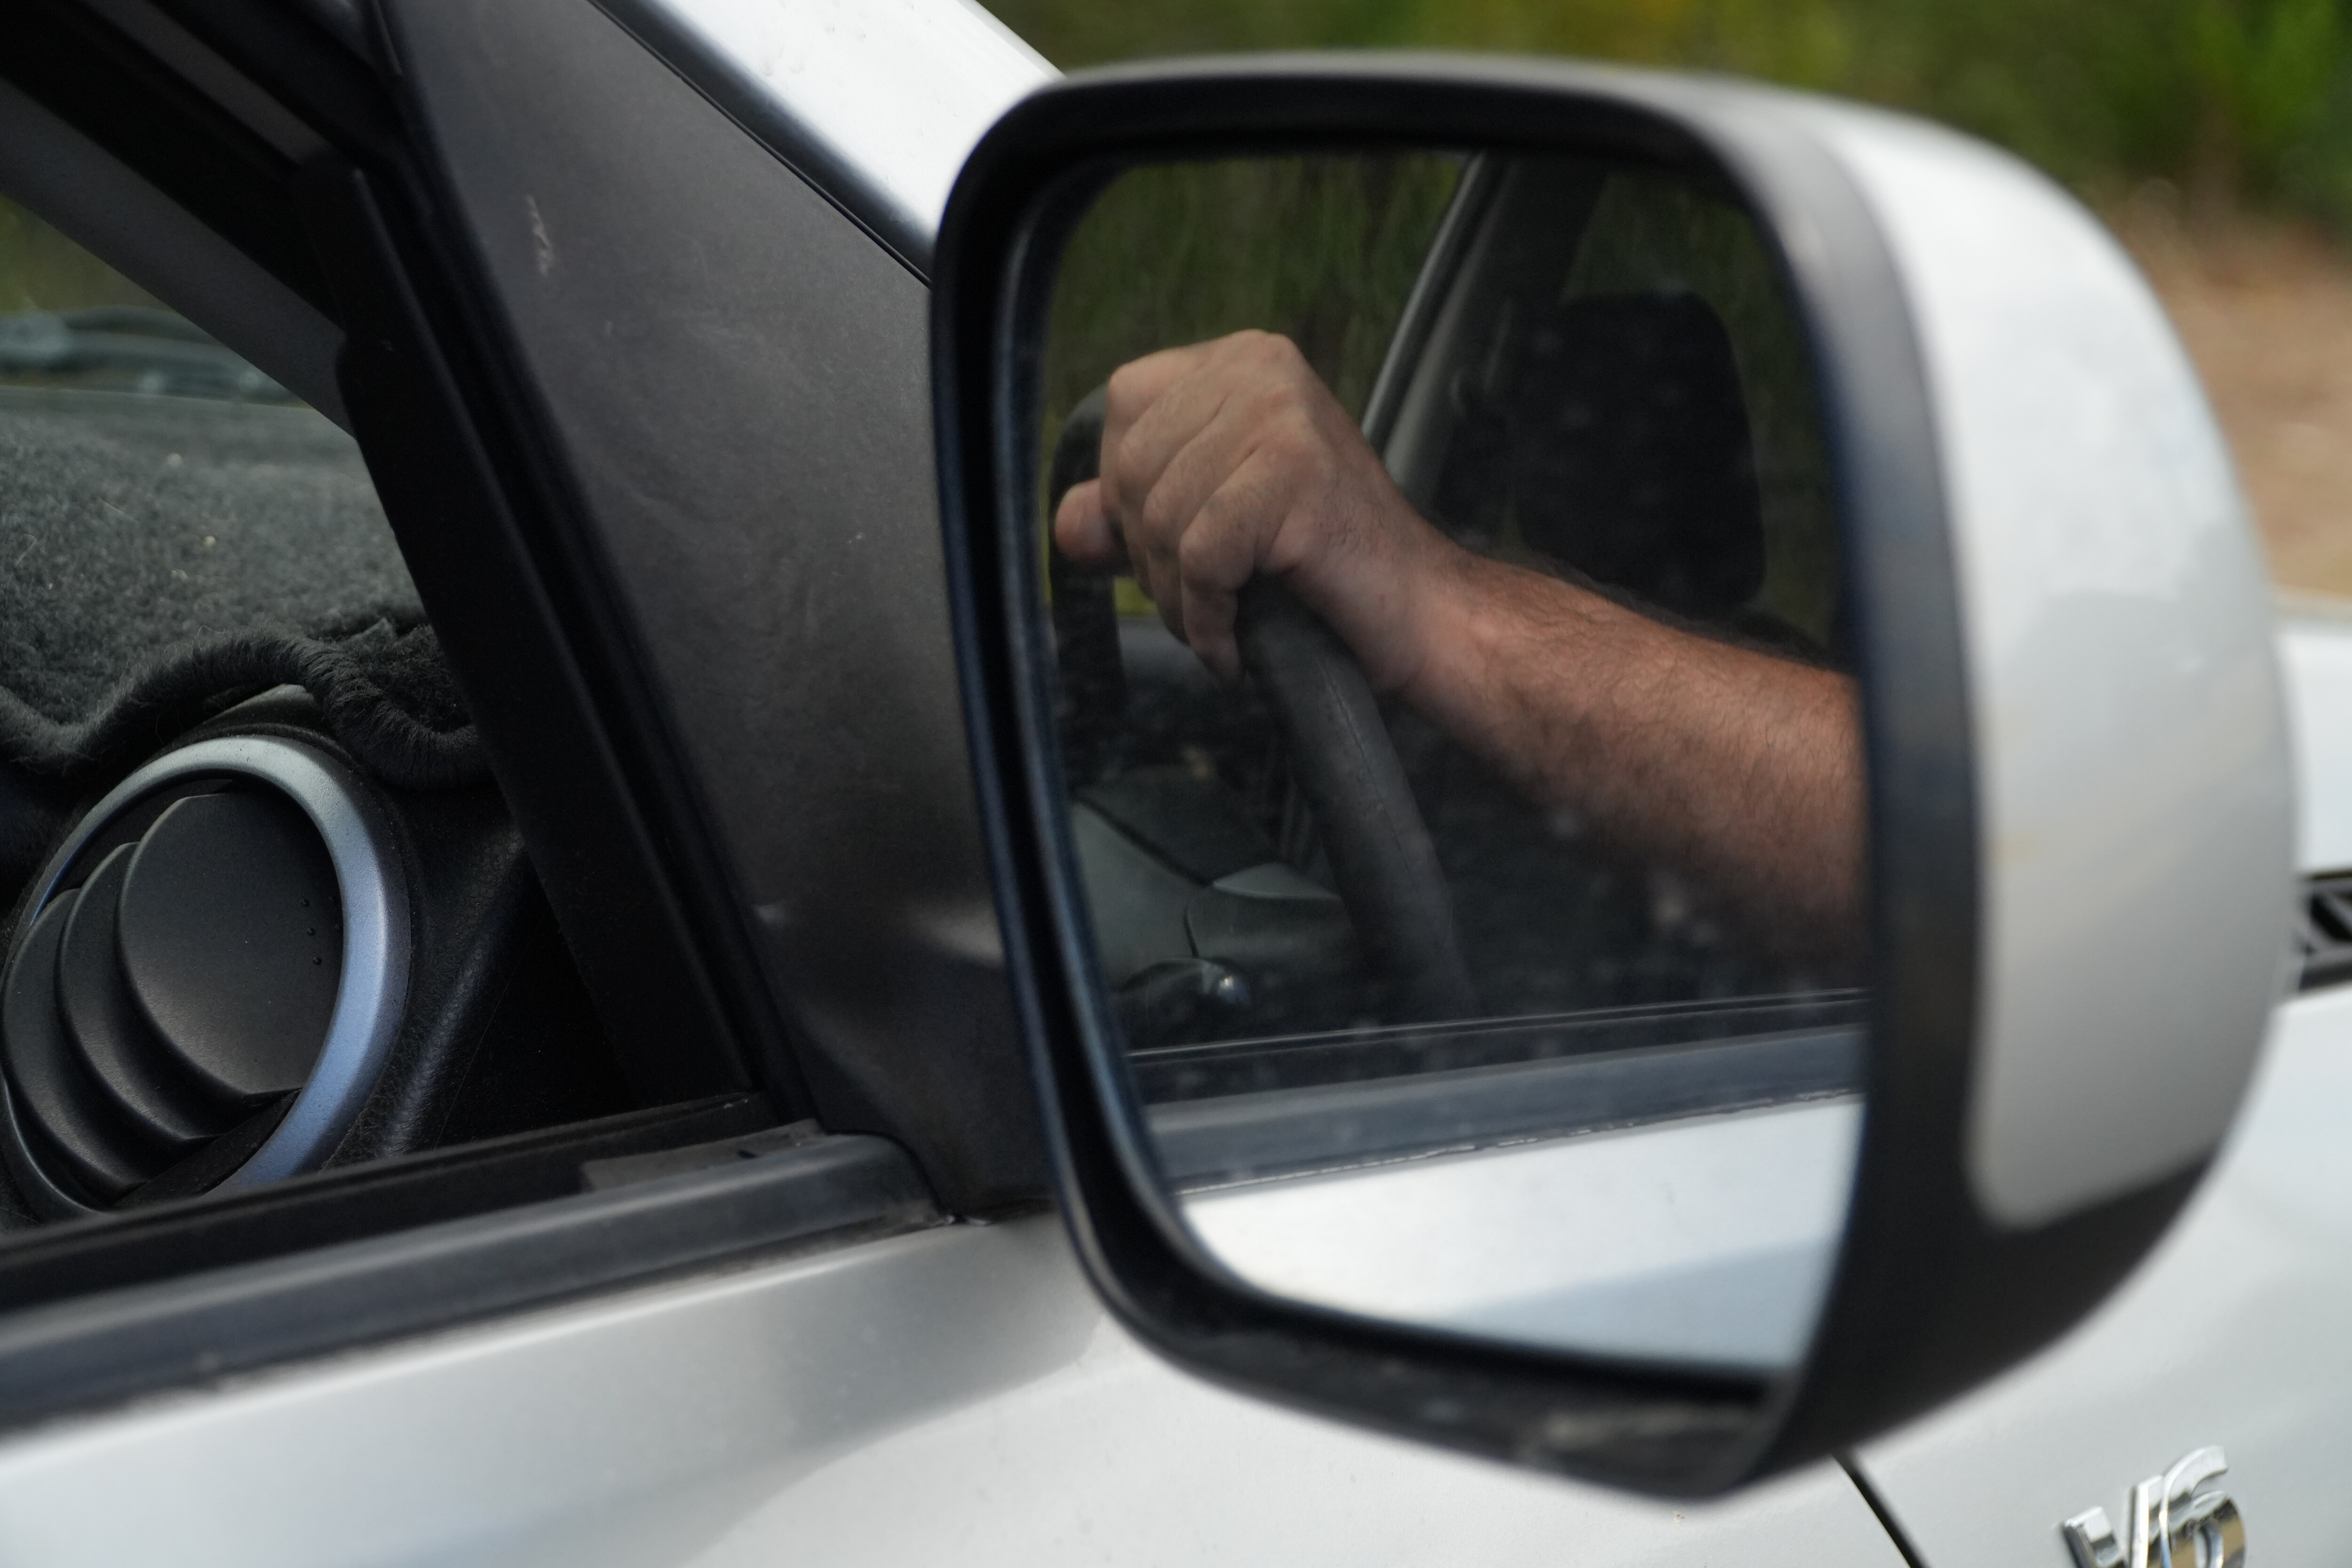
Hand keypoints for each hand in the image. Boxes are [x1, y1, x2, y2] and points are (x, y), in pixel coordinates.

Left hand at [1053, 331, 1461, 689]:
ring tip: (1225, 621)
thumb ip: (1134, 515)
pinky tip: (1236, 643)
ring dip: (1180, 597)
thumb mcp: (1215, 523)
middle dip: (1153, 556)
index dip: (1129, 492)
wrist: (1421, 615)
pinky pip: (1202, 558)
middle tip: (1208, 597)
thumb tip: (1069, 524)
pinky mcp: (1295, 473)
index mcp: (1243, 361)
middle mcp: (1262, 369)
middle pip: (1134, 468)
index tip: (1179, 545)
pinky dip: (1208, 619)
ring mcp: (1282, 415)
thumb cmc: (1324, 571)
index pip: (1124, 405)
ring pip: (1163, 519)